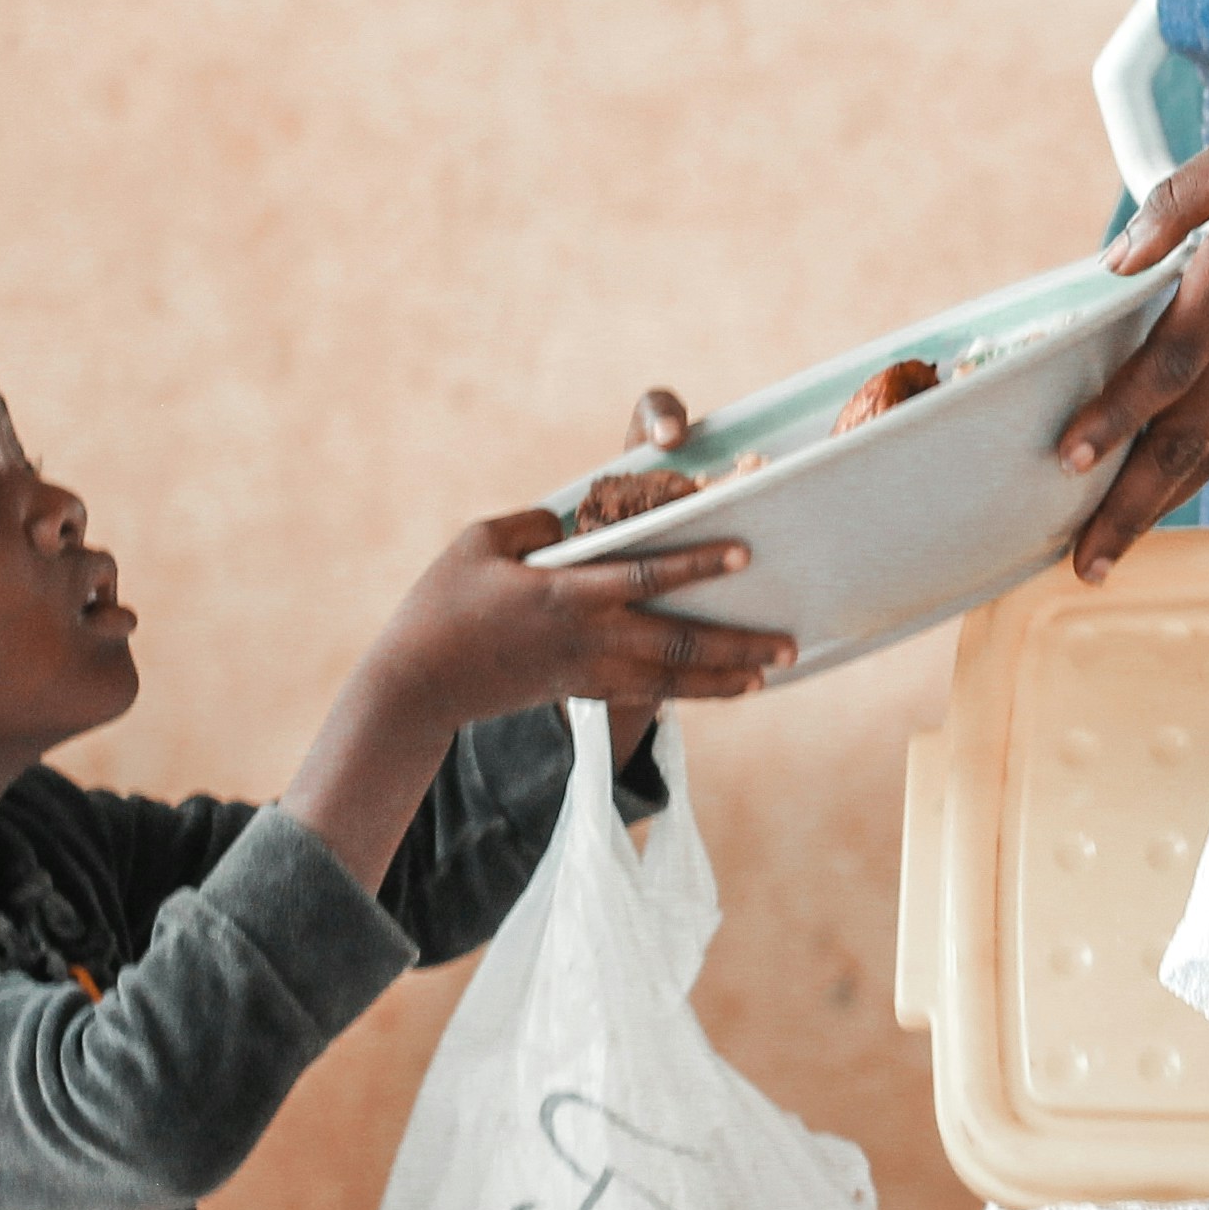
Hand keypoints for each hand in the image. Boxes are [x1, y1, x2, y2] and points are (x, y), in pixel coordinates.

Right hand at [367, 506, 793, 726]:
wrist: (419, 685)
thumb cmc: (443, 603)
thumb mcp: (481, 541)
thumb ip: (536, 523)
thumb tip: (575, 517)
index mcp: (568, 593)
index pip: (648, 576)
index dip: (699, 562)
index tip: (744, 551)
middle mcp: (590, 638)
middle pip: (680, 642)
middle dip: (739, 642)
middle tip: (789, 640)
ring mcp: (588, 671)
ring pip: (673, 680)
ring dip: (726, 676)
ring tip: (771, 670)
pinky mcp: (581, 690)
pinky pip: (649, 692)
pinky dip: (690, 691)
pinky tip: (723, 688)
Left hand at [1051, 98, 1208, 575]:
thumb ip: (1183, 199)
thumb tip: (1119, 257)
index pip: (1167, 364)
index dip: (1116, 416)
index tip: (1071, 457)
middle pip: (1188, 438)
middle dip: (1130, 506)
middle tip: (1086, 562)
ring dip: (1165, 503)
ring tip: (1121, 545)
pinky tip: (1185, 473)